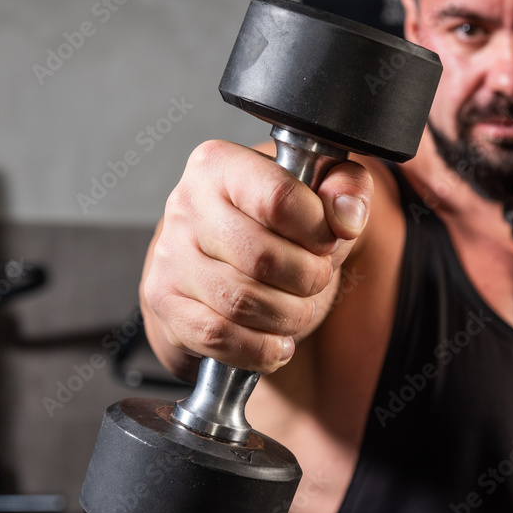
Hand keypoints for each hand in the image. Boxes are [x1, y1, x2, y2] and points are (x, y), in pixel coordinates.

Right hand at [142, 140, 372, 373]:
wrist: (224, 254)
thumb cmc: (275, 221)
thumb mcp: (320, 191)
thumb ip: (348, 187)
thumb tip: (346, 217)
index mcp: (220, 164)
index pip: (278, 199)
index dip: (317, 231)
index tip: (327, 239)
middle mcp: (186, 204)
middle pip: (262, 257)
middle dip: (307, 278)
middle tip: (315, 277)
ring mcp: (169, 255)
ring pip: (239, 302)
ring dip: (287, 316)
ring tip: (298, 308)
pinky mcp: (164, 301)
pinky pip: (216, 336)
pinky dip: (258, 348)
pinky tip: (277, 341)